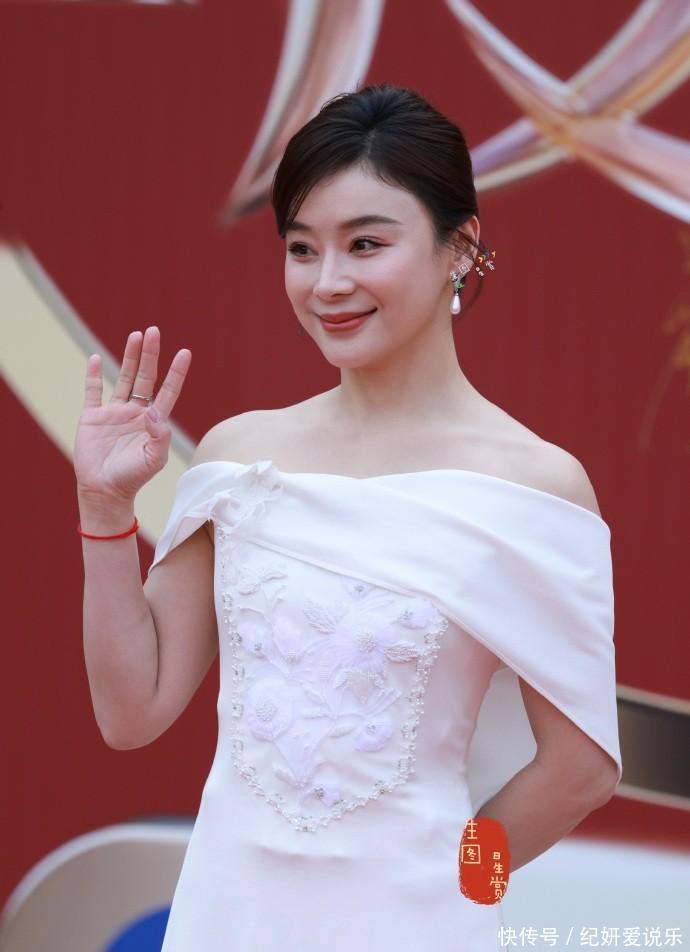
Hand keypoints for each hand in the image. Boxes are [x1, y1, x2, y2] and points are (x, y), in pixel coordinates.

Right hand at [74, 326, 190, 503]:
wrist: (104, 491)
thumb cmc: (134, 478)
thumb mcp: (155, 459)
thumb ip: (160, 435)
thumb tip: (155, 411)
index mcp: (153, 421)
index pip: (168, 391)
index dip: (177, 372)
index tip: (185, 353)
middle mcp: (136, 412)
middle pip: (146, 377)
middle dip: (151, 354)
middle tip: (154, 331)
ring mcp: (114, 413)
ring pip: (124, 378)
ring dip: (130, 357)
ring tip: (136, 335)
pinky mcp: (92, 417)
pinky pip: (93, 391)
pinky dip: (94, 375)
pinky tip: (98, 358)